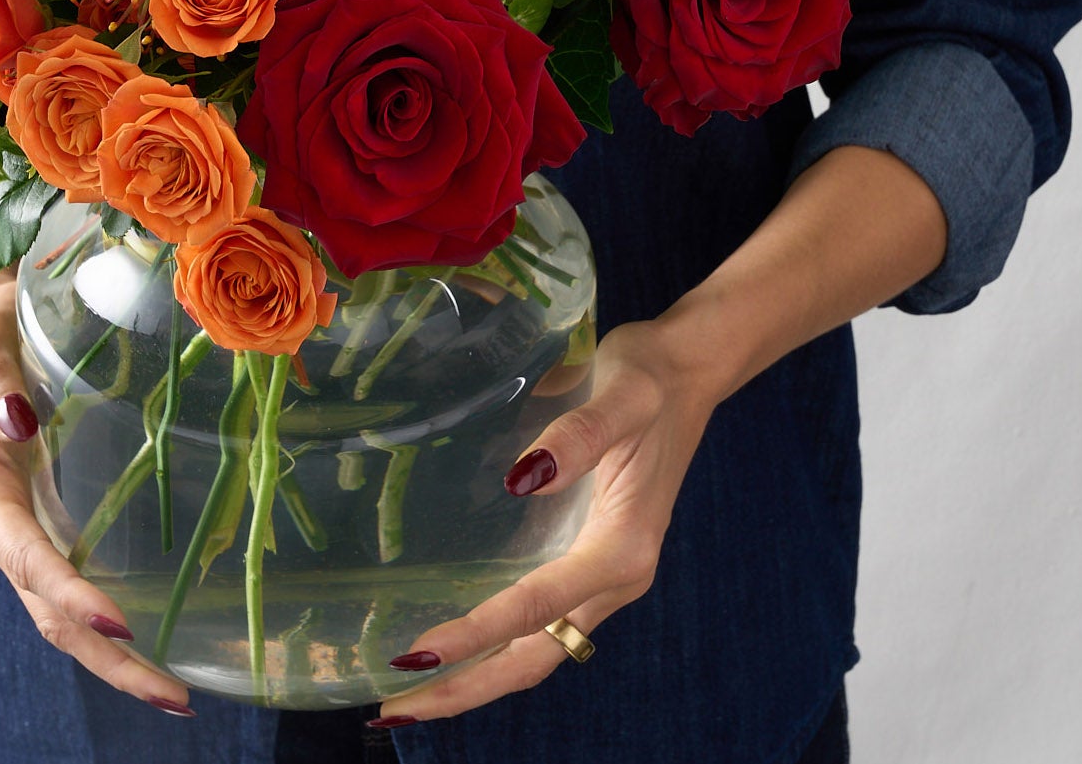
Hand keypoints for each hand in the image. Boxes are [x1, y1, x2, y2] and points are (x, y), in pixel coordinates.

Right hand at [0, 276, 198, 717]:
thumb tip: (15, 421)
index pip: (29, 558)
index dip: (72, 596)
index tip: (120, 629)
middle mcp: (0, 525)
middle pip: (50, 612)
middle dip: (108, 660)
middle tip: (173, 693)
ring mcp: (25, 529)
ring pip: (63, 612)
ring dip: (115, 657)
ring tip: (175, 689)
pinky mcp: (49, 519)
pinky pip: (76, 584)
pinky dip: (110, 620)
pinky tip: (158, 632)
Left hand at [374, 318, 716, 724]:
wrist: (688, 371)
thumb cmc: (651, 378)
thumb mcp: (622, 395)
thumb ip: (579, 435)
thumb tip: (525, 478)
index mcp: (622, 548)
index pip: (537, 606)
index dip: (476, 633)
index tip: (418, 654)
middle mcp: (614, 577)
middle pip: (535, 656)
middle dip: (466, 686)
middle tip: (393, 709)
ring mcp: (603, 574)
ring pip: (537, 648)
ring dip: (477, 676)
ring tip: (409, 695)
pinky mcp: (590, 559)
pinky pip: (541, 621)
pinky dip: (496, 644)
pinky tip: (456, 643)